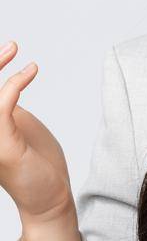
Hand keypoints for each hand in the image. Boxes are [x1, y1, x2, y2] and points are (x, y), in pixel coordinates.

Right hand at [0, 41, 75, 224]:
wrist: (48, 196)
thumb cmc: (34, 162)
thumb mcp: (15, 125)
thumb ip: (5, 106)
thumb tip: (5, 81)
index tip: (4, 50)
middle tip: (10, 45)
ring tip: (14, 49)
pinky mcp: (2, 144)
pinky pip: (2, 105)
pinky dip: (15, 83)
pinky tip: (30, 71)